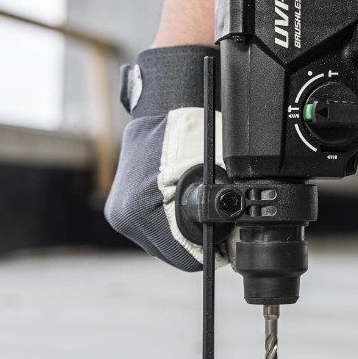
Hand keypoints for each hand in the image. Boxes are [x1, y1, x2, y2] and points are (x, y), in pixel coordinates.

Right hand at [104, 45, 228, 270]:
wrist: (170, 100)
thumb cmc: (195, 130)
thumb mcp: (220, 174)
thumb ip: (226, 213)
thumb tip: (239, 246)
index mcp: (140, 211)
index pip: (183, 257)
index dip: (211, 251)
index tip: (227, 240)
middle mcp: (122, 214)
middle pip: (171, 250)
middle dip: (196, 237)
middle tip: (218, 216)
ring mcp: (118, 208)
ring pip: (162, 238)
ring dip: (182, 226)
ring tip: (200, 199)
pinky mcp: (120, 201)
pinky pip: (152, 222)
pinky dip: (170, 215)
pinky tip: (182, 195)